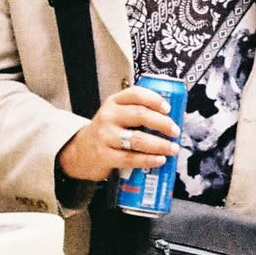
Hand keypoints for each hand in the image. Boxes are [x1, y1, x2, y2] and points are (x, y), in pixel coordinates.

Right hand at [56, 85, 179, 182]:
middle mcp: (108, 116)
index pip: (136, 94)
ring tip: (172, 148)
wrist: (79, 151)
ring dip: (160, 144)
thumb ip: (138, 112)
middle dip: (162, 123)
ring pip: (137, 139)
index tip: (168, 108)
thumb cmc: (107, 131)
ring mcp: (105, 136)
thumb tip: (170, 119)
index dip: (155, 99)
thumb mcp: (117, 114)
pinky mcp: (104, 156)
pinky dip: (148, 159)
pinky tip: (159, 160)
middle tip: (175, 131)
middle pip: (140, 115)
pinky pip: (130, 158)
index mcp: (114, 102)